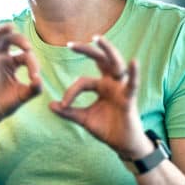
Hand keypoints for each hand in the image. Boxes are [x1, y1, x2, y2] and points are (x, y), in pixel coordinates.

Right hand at [0, 24, 41, 135]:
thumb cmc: (4, 104)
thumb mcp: (23, 95)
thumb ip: (34, 88)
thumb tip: (39, 79)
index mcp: (11, 63)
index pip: (24, 55)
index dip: (32, 63)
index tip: (35, 78)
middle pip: (8, 39)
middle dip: (19, 39)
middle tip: (28, 47)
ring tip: (7, 27)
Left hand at [49, 35, 151, 158]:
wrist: (122, 145)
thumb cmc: (107, 129)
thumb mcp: (84, 119)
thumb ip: (68, 111)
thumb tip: (50, 104)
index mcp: (101, 86)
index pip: (82, 81)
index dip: (71, 92)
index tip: (62, 105)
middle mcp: (111, 83)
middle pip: (100, 60)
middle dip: (86, 50)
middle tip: (70, 44)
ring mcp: (121, 88)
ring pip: (116, 64)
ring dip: (107, 50)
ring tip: (98, 39)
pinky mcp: (129, 99)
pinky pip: (132, 84)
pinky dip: (134, 73)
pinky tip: (134, 62)